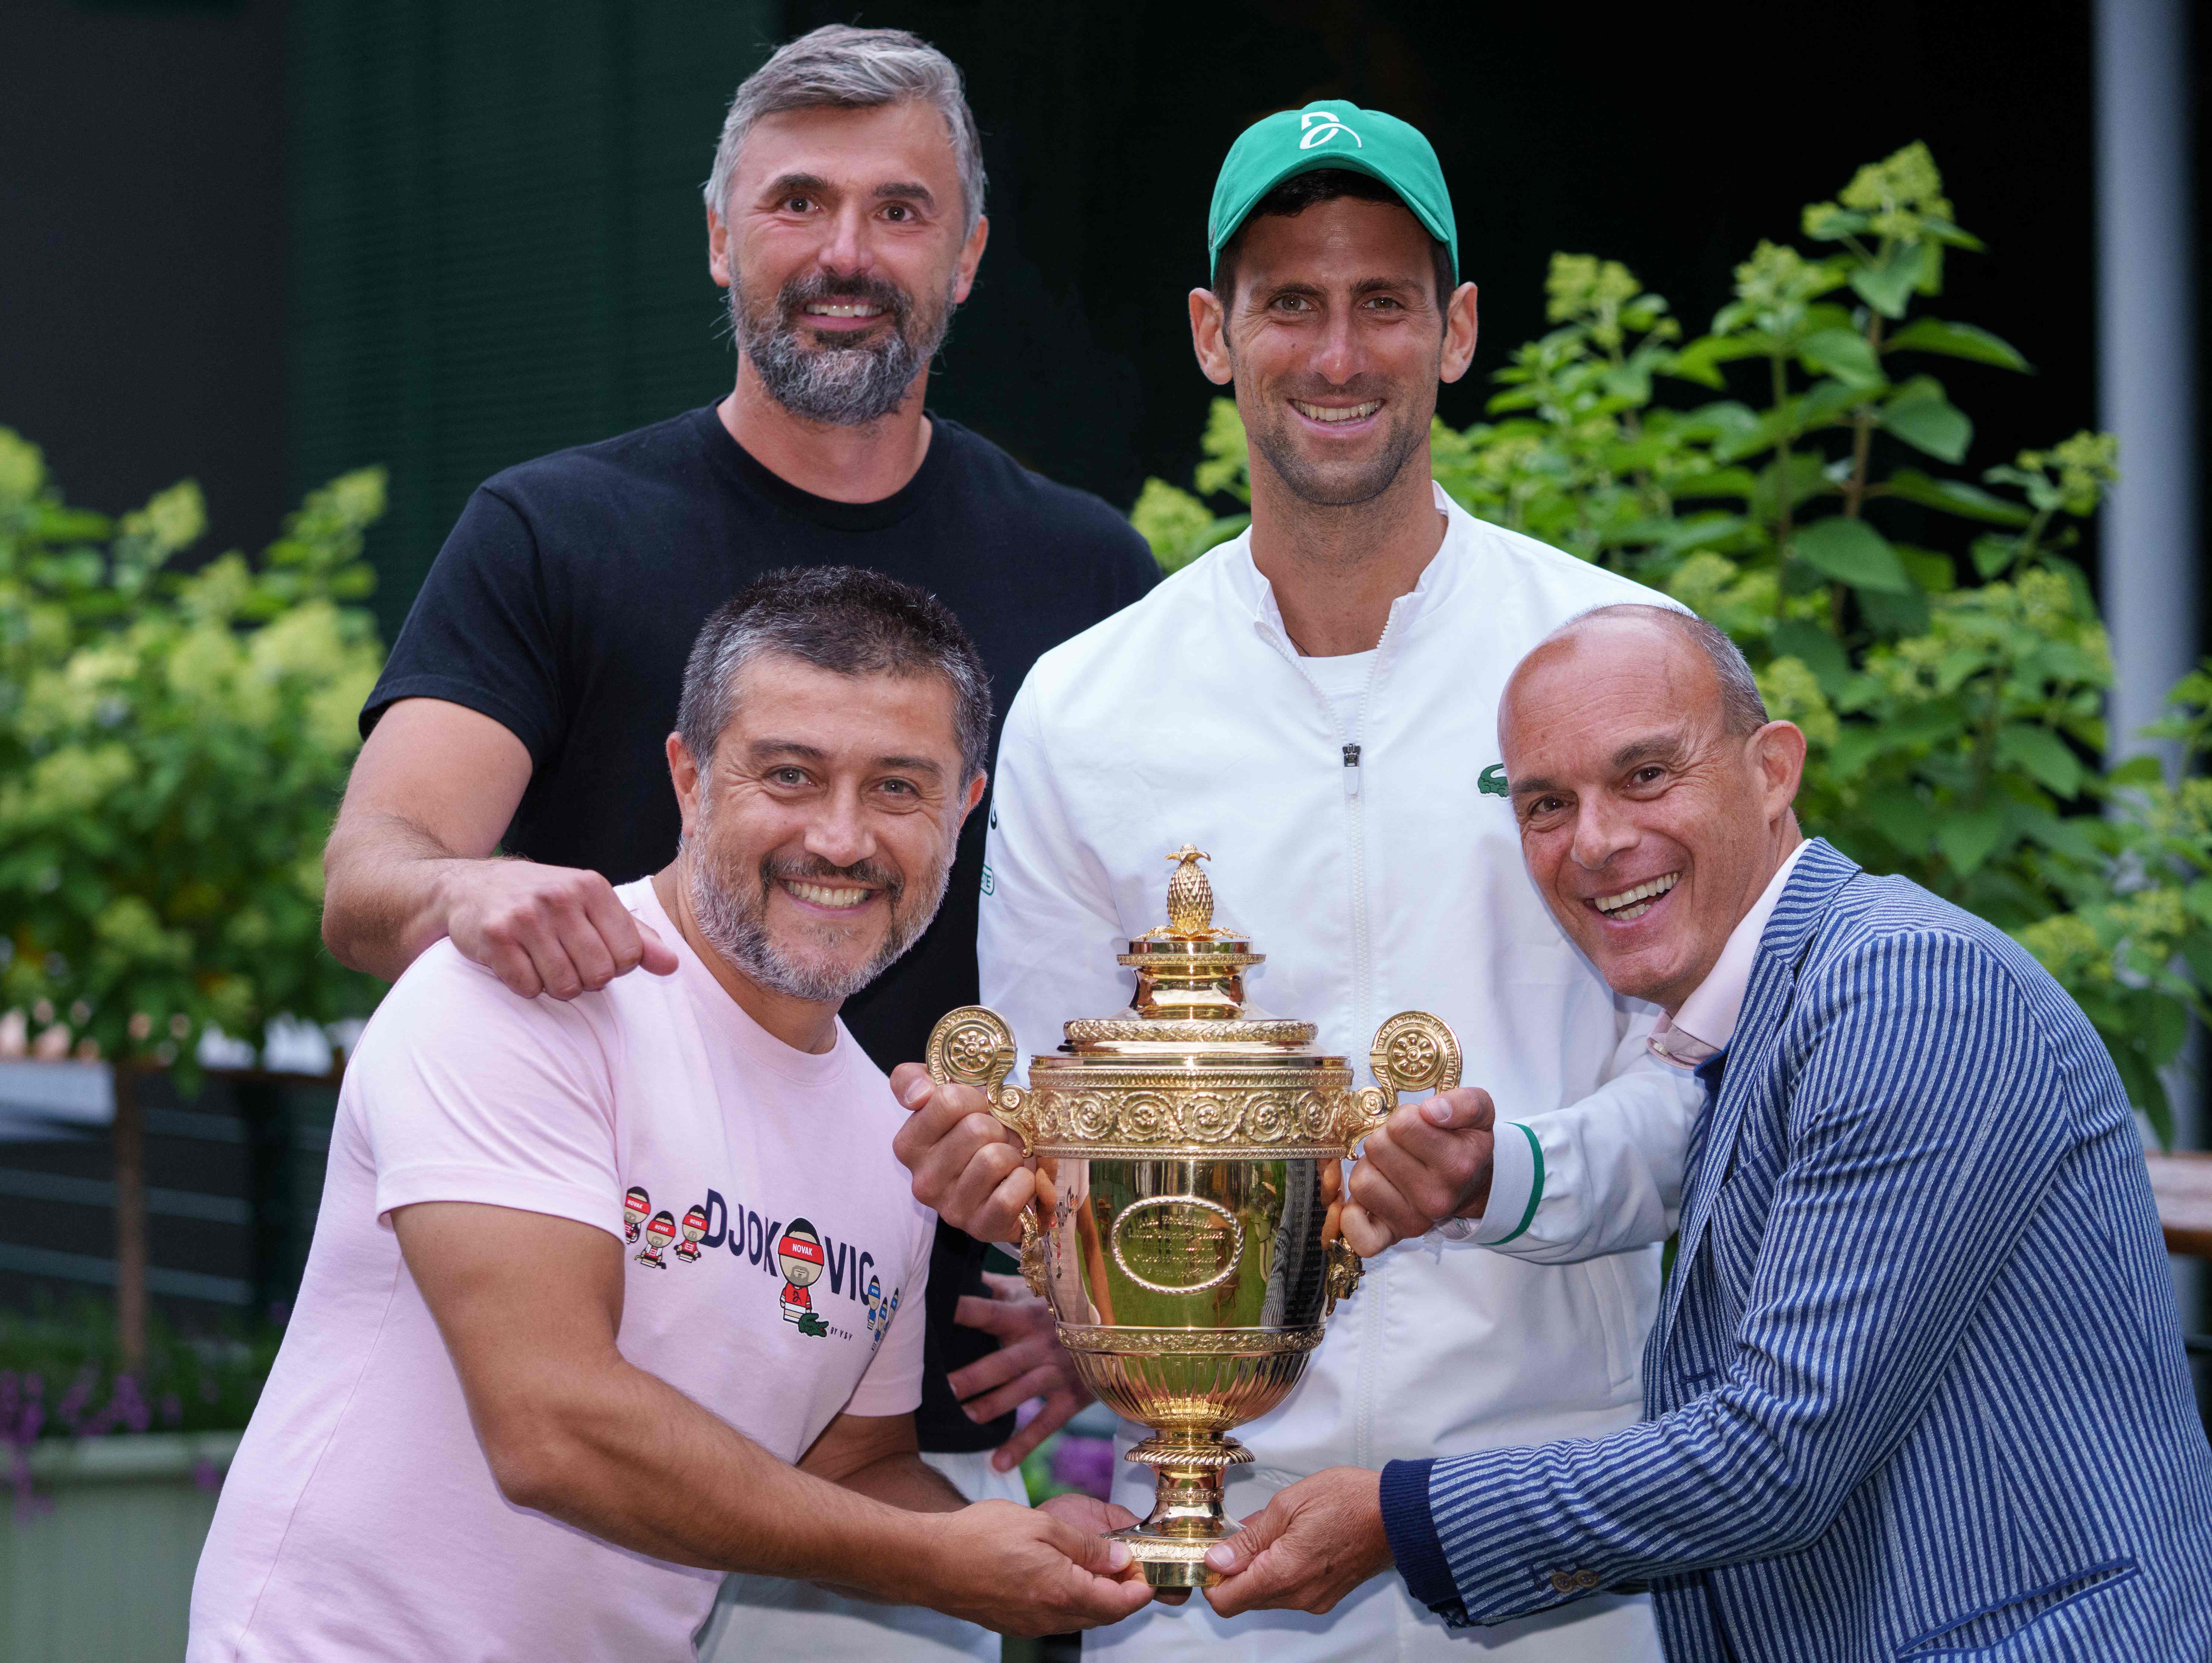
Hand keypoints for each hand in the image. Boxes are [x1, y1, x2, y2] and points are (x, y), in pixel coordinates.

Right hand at [442, 860, 677, 999]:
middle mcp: (559, 898)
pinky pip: (527, 988)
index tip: (597, 953)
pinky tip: (519, 963)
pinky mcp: (494, 938)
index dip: (617, 965)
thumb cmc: (543, 901)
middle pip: (599, 974)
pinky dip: (526, 986)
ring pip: (564, 986)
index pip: (630, 953)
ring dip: (556, 985)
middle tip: (568, 961)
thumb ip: (636, 936)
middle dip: (587, 979)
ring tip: (544, 962)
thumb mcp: (592, 906)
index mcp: (592, 886)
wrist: (470, 887)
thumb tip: (672, 965)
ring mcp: (524, 917)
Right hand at [889, 1064, 1036, 1242]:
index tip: (978, 1109)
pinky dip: (1026, 1181)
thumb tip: (919, 1094)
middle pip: (976, 1129)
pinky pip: (1012, 1193)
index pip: (947, 1101)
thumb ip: (915, 1081)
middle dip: (998, 1127)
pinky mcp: (981, 1228)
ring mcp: (951, 1208)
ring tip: (1007, 1160)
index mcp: (909, 1145)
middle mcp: (923, 1181)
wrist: (1000, 1183)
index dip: (974, 1098)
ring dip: (1013, 1154)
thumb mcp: (941, 1097)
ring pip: (995, 1159)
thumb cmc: (972, 1134)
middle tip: (998, 1138)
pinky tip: (1016, 1181)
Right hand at [920, 1497, 1154, 1634]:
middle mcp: (1048, 1617)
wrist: (929, 1560)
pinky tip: (1066, 1576)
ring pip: (1079, 1618)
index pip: (1118, 1604)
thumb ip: (1085, 1546)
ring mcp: (1029, 1624)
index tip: (1149, 1572)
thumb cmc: (980, 1536)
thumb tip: (1120, 1559)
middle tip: (1130, 1566)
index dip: (1140, 1589)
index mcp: (1061, 1591)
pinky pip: (1054, 1618)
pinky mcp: (1014, 1623)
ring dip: (1097, 1598)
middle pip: (1102, 1615)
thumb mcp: (1042, 1525)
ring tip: (1101, 1567)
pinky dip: (1071, 1601)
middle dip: (1122, 1594)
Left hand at [952, 1272, 1095, 1471]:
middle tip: (944, 1388)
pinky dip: (1023, 1445)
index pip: (990, 1311)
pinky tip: (998, 1464)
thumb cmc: (1064, 1307)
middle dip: (975, 1375)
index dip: (966, 1310)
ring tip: (965, 1419)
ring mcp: (1058, 1372)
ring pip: (1022, 1391)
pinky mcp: (1072, 1397)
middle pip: (1004, 1361)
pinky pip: (1045, 1424)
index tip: (938, 1310)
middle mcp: (1041, 1343)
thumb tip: (961, 1271)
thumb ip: (998, 1289)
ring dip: (993, 1406)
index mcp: (1027, 1315)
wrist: (1123, 1327)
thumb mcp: (1035, 1293)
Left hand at [1202, 1467, 1392, 1617]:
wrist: (1397, 1513)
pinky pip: (1288, 1593)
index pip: (1226, 1601)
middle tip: (1240, 1534)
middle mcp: (1297, 1597)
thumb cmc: (1348, 1500)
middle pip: (1244, 1600)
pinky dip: (1279, 1572)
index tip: (1212, 1552)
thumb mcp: (1288, 1505)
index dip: (1211, 1577)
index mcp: (1283, 1574)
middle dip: (1234, 1571)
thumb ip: (1249, 1538)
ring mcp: (1314, 1600)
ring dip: (1257, 1569)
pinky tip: (1290, 1542)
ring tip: (1272, 1531)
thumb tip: (1216, 1559)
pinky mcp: (1326, 1597)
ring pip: (1266, 1596)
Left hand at [1342, 1087, 1495, 1255]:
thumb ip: (1464, 1104)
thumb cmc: (1466, 1145)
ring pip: (1361, 1181)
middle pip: (1376, 1148)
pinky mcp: (1395, 1236)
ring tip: (1391, 1166)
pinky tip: (1371, 1197)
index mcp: (1458, 1165)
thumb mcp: (1479, 1114)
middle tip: (1404, 1146)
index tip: (1419, 1126)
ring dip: (1370, 1167)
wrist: (1473, 1185)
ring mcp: (1415, 1222)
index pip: (1403, 1124)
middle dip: (1386, 1139)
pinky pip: (1360, 1235)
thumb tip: (1431, 1111)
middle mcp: (1436, 1198)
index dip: (1406, 1118)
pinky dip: (1355, 1216)